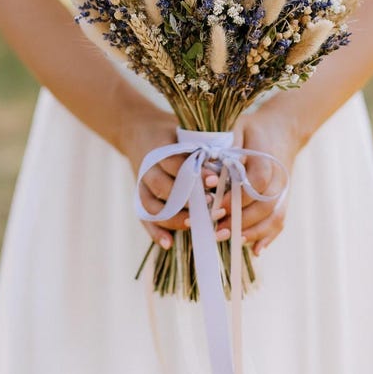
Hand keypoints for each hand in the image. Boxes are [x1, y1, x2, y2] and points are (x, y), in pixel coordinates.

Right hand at [119, 101, 219, 250]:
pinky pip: (144, 218)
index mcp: (161, 150)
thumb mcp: (187, 134)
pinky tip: (168, 243)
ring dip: (175, 218)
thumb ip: (204, 148)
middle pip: (167, 189)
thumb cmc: (173, 134)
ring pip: (155, 206)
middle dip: (190, 201)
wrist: (138, 130)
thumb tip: (234, 162)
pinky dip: (155, 232)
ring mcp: (141, 185)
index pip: (179, 166)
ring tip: (194, 224)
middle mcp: (149, 169)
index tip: (215, 182)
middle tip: (212, 209)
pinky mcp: (138, 197)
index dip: (198, 175)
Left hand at [215, 107, 301, 255]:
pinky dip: (269, 237)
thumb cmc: (254, 128)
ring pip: (273, 217)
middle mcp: (280, 178)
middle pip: (263, 205)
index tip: (214, 208)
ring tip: (227, 239)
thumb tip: (215, 164)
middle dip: (238, 220)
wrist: (284, 127)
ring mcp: (284, 190)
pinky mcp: (285, 198)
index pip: (254, 184)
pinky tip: (256, 250)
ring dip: (251, 232)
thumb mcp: (239, 127)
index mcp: (267, 159)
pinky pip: (280, 221)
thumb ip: (228, 145)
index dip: (234, 199)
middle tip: (215, 230)